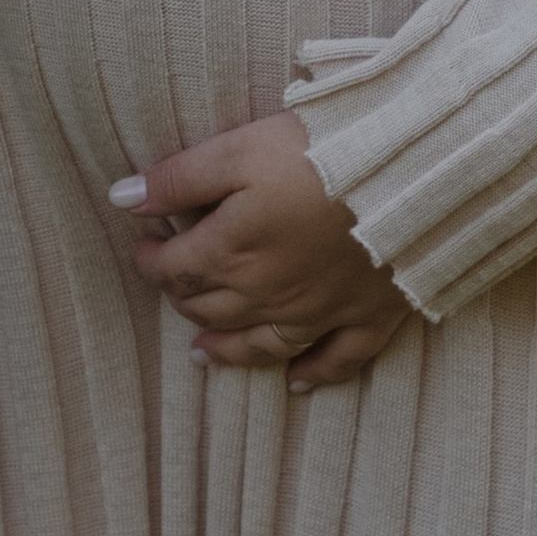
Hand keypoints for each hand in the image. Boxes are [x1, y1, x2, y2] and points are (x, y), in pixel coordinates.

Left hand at [111, 110, 416, 390]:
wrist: (413, 176)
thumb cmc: (321, 152)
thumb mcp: (239, 150)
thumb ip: (179, 179)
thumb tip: (123, 199)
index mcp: (234, 252)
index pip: (175, 269)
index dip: (150, 259)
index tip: (142, 244)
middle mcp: (270, 294)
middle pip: (212, 308)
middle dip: (184, 297)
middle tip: (173, 284)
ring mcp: (322, 313)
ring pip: (261, 344)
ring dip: (228, 350)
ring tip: (203, 353)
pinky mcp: (370, 317)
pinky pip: (336, 361)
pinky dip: (312, 375)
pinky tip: (295, 385)